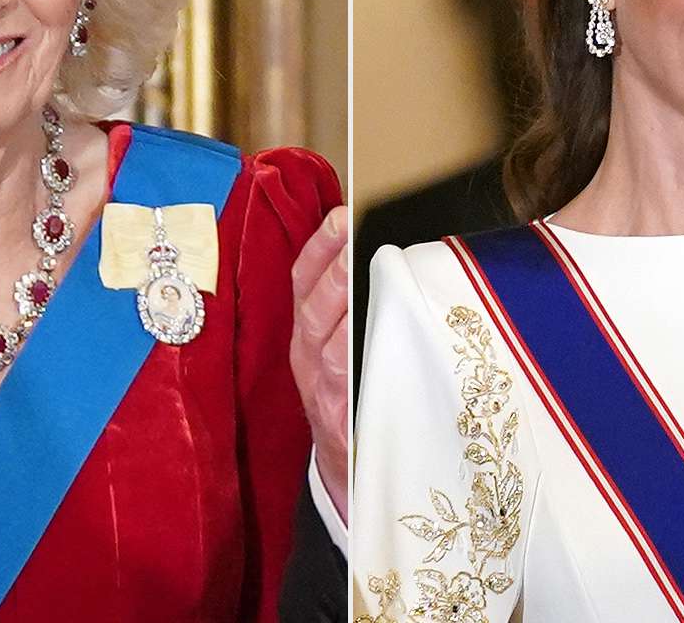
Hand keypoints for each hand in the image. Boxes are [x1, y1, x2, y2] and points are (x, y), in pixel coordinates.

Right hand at [289, 205, 348, 521]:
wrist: (347, 470)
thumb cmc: (351, 397)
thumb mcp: (341, 348)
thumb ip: (352, 308)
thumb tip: (379, 254)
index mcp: (307, 334)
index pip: (304, 280)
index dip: (319, 246)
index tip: (340, 213)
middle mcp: (307, 355)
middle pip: (312, 303)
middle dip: (330, 263)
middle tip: (347, 227)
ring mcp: (320, 387)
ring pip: (325, 338)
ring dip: (340, 300)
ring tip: (356, 266)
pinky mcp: (337, 416)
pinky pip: (341, 379)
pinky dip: (350, 352)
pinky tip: (363, 329)